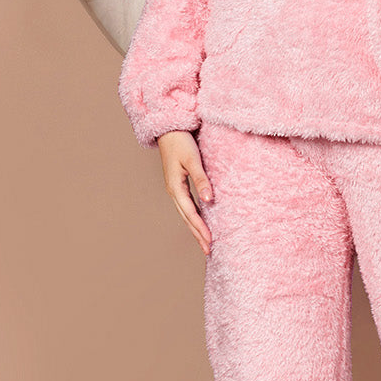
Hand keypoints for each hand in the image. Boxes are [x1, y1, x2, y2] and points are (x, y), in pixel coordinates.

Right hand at [157, 130, 212, 255]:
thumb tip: (208, 200)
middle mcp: (174, 191)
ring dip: (195, 227)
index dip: (200, 228)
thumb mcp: (193, 160)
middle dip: (197, 234)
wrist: (170, 130)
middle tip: (209, 250)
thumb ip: (201, 180)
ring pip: (186, 213)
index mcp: (175, 188)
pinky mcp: (179, 184)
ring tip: (205, 241)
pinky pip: (187, 205)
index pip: (191, 213)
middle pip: (187, 218)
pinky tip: (201, 221)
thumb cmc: (181, 142)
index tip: (210, 242)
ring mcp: (175, 188)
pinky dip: (194, 216)